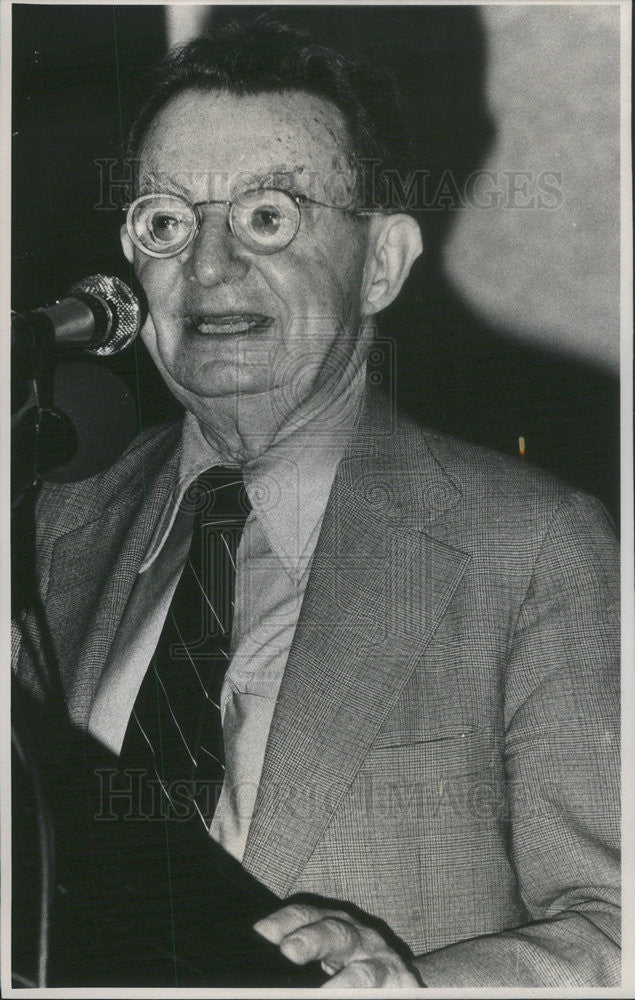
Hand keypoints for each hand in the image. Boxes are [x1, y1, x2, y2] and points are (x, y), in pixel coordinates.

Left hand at [253, 901, 422, 986]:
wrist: (400, 976)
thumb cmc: (351, 965)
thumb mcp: (327, 951)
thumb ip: (302, 951)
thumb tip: (261, 950)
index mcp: (332, 925)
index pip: (305, 915)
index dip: (284, 921)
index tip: (262, 932)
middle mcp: (358, 938)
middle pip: (335, 932)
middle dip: (312, 939)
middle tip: (289, 951)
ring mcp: (381, 963)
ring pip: (365, 971)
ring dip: (346, 983)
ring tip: (328, 994)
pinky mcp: (403, 985)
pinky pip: (388, 993)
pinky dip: (376, 998)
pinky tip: (371, 999)